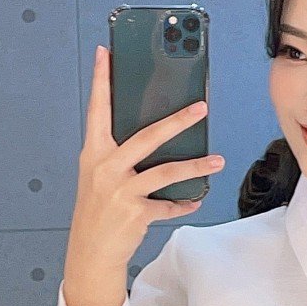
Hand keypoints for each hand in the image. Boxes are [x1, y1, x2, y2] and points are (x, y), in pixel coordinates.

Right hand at [63, 45, 224, 305]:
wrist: (90, 253)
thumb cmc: (97, 210)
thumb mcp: (99, 176)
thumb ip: (118, 154)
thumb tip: (155, 133)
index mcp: (94, 153)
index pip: (97, 109)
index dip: (102, 80)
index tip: (106, 52)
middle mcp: (106, 168)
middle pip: (147, 137)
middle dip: (177, 120)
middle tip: (200, 106)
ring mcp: (121, 191)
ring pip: (166, 171)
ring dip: (196, 166)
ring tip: (216, 161)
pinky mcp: (135, 213)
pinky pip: (168, 205)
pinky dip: (184, 202)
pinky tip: (196, 199)